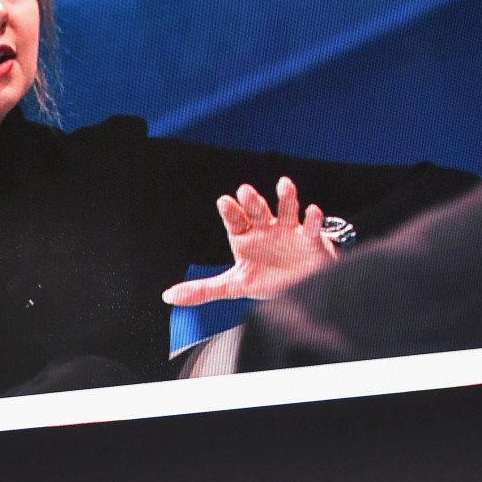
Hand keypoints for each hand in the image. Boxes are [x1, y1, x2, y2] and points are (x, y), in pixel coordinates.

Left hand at [163, 177, 337, 306]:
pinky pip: (312, 227)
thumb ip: (203, 289)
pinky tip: (311, 211)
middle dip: (252, 201)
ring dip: (285, 197)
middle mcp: (266, 229)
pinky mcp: (311, 240)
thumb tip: (169, 296)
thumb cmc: (268, 280)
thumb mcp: (233, 286)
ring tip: (283, 185)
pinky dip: (313, 219)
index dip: (231, 212)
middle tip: (244, 192)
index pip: (235, 221)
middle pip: (258, 211)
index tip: (225, 202)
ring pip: (287, 210)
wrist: (301, 287)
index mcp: (245, 237)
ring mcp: (289, 232)